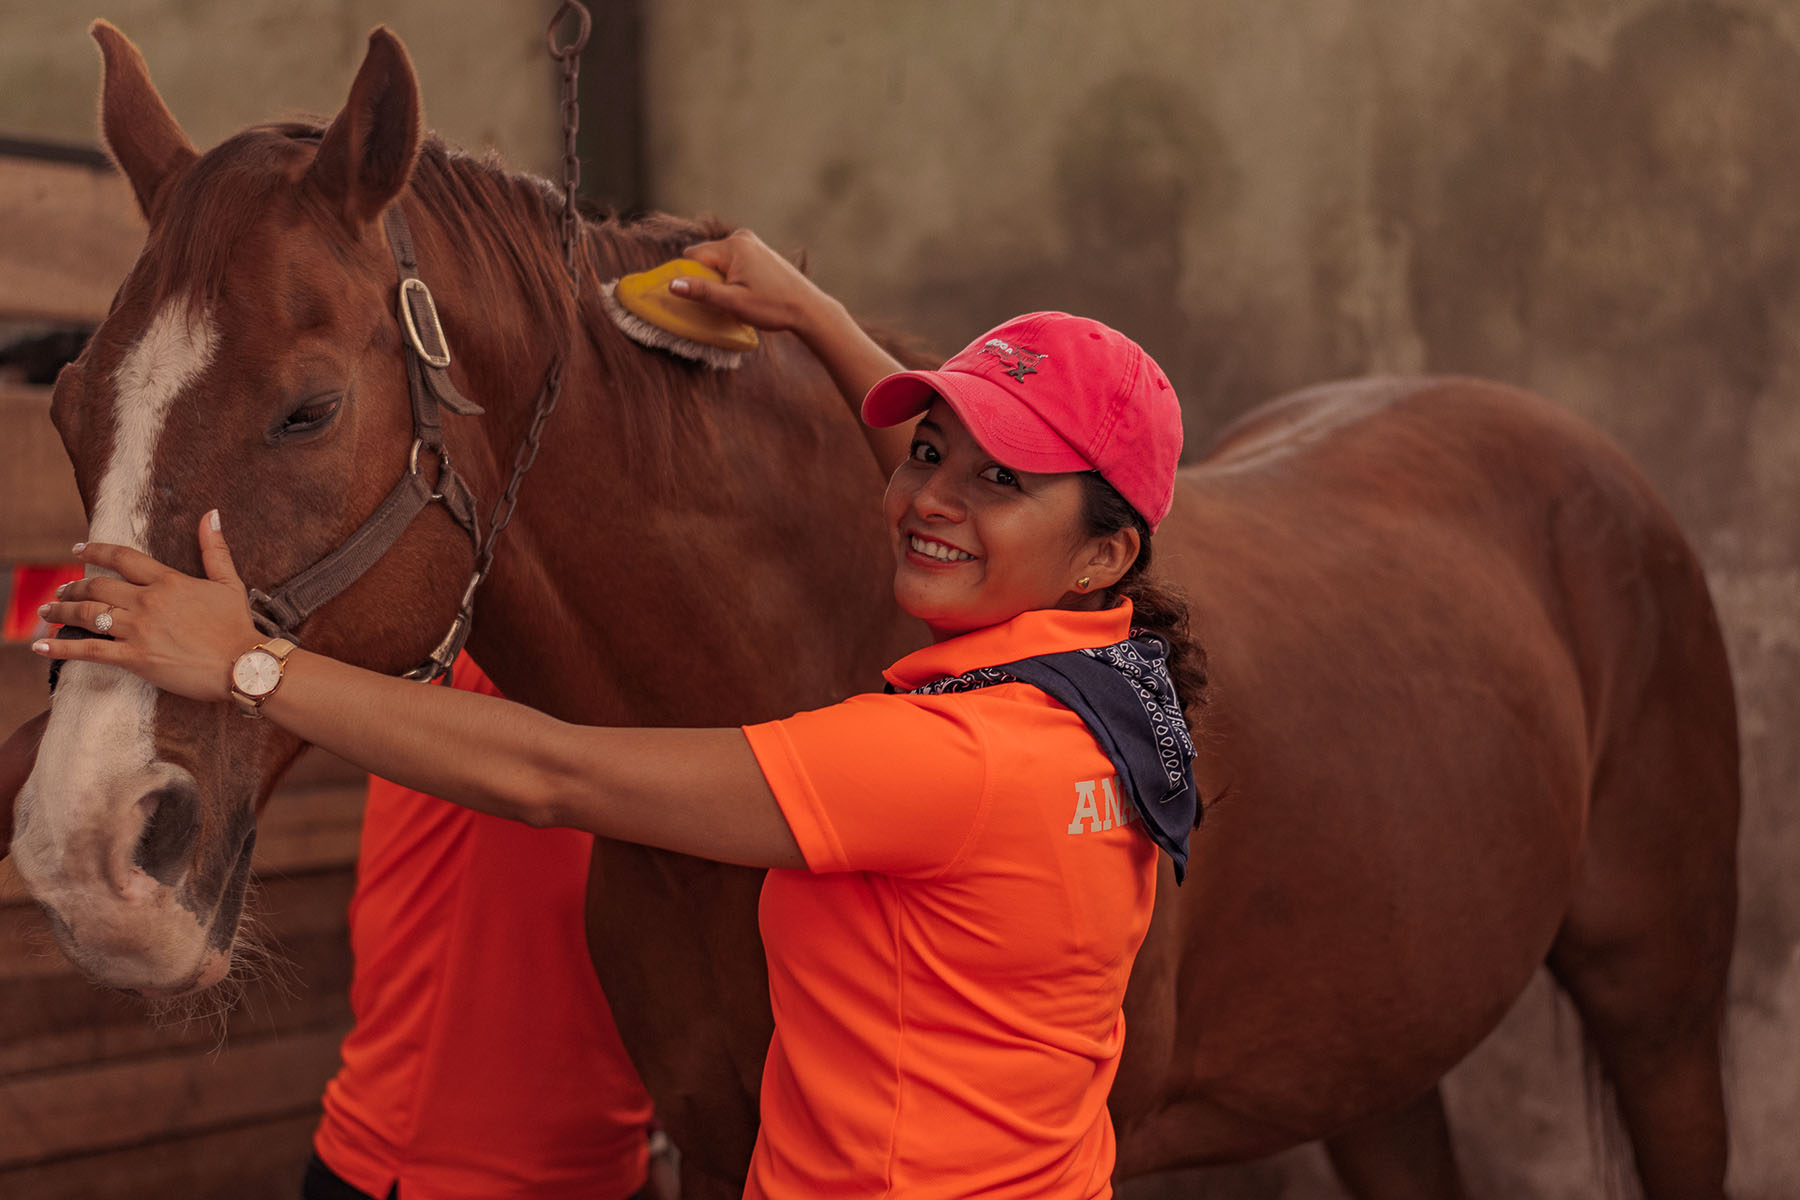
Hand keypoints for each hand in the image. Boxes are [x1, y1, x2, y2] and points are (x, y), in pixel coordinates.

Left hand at [33, 510, 262, 703]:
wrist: (243, 664)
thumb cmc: (238, 626)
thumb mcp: (228, 582)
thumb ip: (214, 549)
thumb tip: (210, 515)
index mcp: (168, 581)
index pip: (122, 558)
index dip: (96, 549)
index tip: (77, 548)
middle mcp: (147, 601)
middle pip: (97, 586)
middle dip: (73, 587)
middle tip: (61, 590)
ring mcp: (138, 630)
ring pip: (87, 614)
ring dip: (61, 612)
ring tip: (46, 613)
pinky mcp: (135, 658)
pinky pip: (90, 651)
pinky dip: (62, 649)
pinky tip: (41, 648)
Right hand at [674, 228, 839, 335]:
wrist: (808, 309)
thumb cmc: (773, 307)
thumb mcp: (734, 303)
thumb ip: (702, 291)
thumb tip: (672, 284)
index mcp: (734, 245)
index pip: (693, 256)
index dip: (691, 277)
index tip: (704, 297)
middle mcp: (742, 237)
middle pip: (706, 256)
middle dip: (707, 279)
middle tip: (726, 300)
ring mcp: (752, 243)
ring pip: (719, 260)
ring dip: (720, 280)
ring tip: (740, 298)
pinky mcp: (759, 251)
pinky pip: (732, 262)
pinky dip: (732, 277)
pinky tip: (748, 292)